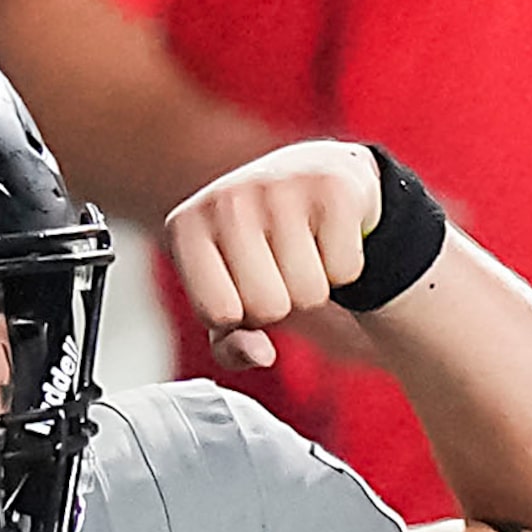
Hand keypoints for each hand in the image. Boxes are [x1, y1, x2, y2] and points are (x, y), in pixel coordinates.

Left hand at [163, 140, 377, 371]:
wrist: (307, 176)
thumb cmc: (255, 245)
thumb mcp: (225, 294)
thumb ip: (229, 342)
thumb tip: (259, 356)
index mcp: (186, 227)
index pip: (218, 315)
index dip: (240, 316)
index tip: (240, 289)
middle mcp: (226, 201)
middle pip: (269, 307)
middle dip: (281, 304)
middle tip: (278, 270)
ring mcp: (279, 188)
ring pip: (310, 293)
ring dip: (313, 287)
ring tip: (302, 251)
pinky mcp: (332, 187)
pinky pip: (346, 271)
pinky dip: (343, 266)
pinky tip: (327, 236)